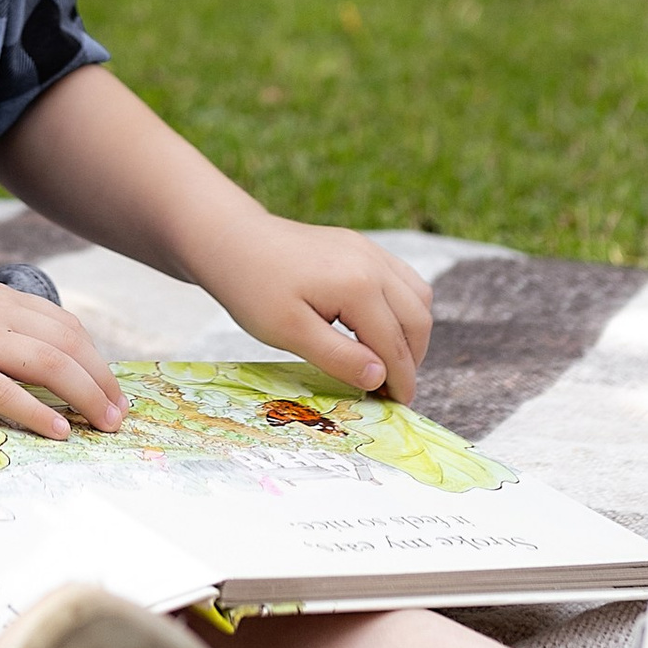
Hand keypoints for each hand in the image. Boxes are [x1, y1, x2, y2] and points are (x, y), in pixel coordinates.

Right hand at [0, 276, 126, 440]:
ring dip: (87, 396)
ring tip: (106, 425)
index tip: (109, 386)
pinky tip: (61, 432)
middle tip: (120, 414)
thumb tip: (21, 351)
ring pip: (51, 365)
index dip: (94, 357)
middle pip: (69, 343)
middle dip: (102, 380)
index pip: (64, 324)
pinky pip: (10, 394)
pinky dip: (42, 413)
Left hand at [207, 219, 433, 402]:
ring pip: (417, 296)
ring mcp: (369, 249)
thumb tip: (380, 378)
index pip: (394, 344)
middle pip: (417, 320)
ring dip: (411, 332)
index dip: (400, 380)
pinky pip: (402, 278)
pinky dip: (402, 307)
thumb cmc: (252, 288)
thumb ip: (338, 357)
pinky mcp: (360, 246)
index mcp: (358, 286)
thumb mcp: (289, 332)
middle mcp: (373, 263)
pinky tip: (379, 327)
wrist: (230, 239)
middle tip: (393, 390)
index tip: (397, 407)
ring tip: (388, 362)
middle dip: (411, 359)